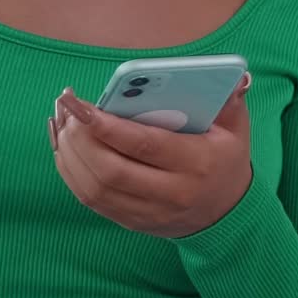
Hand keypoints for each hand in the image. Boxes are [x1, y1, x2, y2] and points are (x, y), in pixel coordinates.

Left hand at [48, 75, 252, 237]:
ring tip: (61, 122)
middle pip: (112, 171)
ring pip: (96, 190)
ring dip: (70, 155)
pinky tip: (64, 147)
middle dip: (81, 138)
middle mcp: (171, 193)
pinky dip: (71, 173)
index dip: (108, 126)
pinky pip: (92, 201)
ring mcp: (149, 213)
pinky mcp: (132, 222)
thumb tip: (232, 75)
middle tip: (66, 108)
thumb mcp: (236, 128)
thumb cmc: (225, 159)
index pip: (144, 145)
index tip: (81, 105)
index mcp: (196, 163)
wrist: (226, 215)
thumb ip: (230, 99)